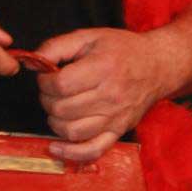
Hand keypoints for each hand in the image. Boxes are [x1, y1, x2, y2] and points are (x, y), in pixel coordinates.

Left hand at [36, 26, 176, 161]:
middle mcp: (110, 95)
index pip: (61, 85)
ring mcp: (116, 117)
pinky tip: (55, 147)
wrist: (158, 65)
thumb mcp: (89, 37)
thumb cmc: (122, 49)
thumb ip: (57, 46)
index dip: (45, 82)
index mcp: (103, 68)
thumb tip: (33, 61)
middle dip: (48, 100)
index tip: (47, 76)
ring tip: (58, 109)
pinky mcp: (119, 131)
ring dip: (55, 122)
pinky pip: (93, 150)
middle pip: (63, 108)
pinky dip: (71, 153)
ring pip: (72, 131)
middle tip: (52, 91)